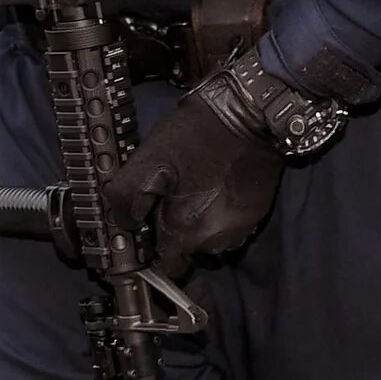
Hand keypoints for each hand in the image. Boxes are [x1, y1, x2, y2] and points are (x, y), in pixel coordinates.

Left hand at [104, 52, 306, 269]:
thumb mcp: (148, 160)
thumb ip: (127, 199)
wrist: (250, 113)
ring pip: (206, 239)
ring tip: (194, 188)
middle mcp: (215, 241)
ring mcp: (239, 230)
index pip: (163, 267)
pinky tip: (213, 186)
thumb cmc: (196, 135)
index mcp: (186, 232)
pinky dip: (217, 212)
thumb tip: (126, 225)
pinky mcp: (254, 215)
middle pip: (184, 251)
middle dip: (173, 230)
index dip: (150, 251)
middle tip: (170, 195)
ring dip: (196, 222)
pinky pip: (226, 225)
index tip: (146, 226)